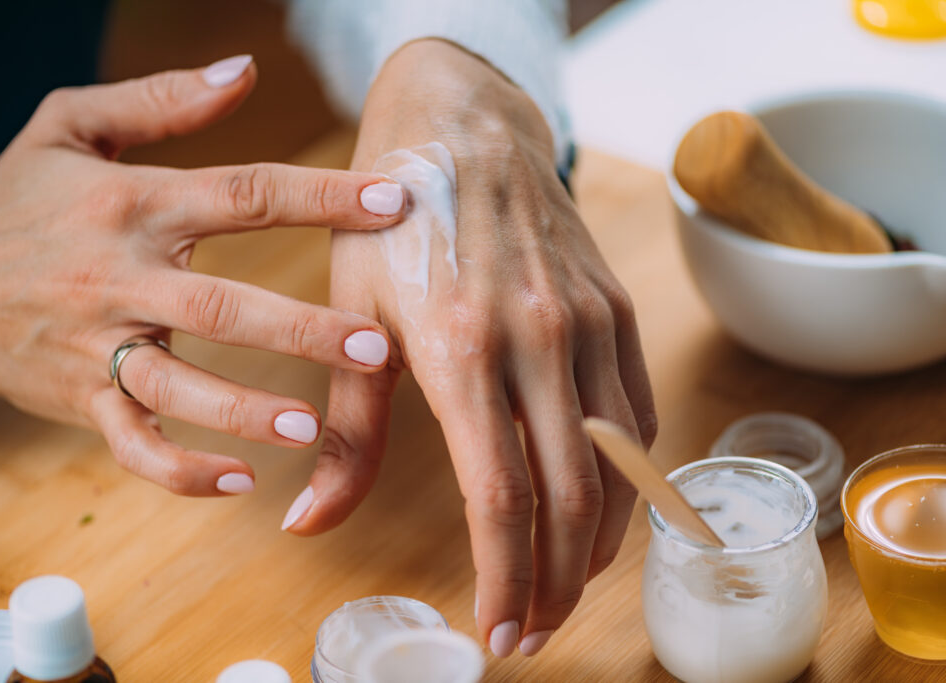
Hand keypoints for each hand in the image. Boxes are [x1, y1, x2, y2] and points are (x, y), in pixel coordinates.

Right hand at [0, 56, 406, 495]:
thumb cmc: (18, 201)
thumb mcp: (70, 126)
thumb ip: (161, 101)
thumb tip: (244, 69)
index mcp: (133, 204)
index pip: (244, 194)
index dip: (322, 196)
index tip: (394, 202)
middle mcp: (121, 277)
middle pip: (223, 306)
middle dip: (303, 329)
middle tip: (376, 348)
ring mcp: (99, 345)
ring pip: (179, 386)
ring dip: (245, 411)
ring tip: (310, 430)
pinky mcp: (82, 398)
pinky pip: (134, 444)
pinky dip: (182, 469)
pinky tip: (242, 481)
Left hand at [282, 41, 655, 655]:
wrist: (462, 129)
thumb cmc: (389, 223)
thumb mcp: (349, 319)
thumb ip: (342, 432)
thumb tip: (307, 521)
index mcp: (462, 347)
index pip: (501, 496)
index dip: (502, 578)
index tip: (495, 632)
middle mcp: (540, 339)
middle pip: (572, 496)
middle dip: (555, 582)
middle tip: (533, 631)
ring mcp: (590, 324)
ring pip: (619, 465)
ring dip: (597, 542)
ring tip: (565, 586)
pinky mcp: (617, 311)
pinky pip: (638, 416)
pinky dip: (627, 479)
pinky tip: (600, 510)